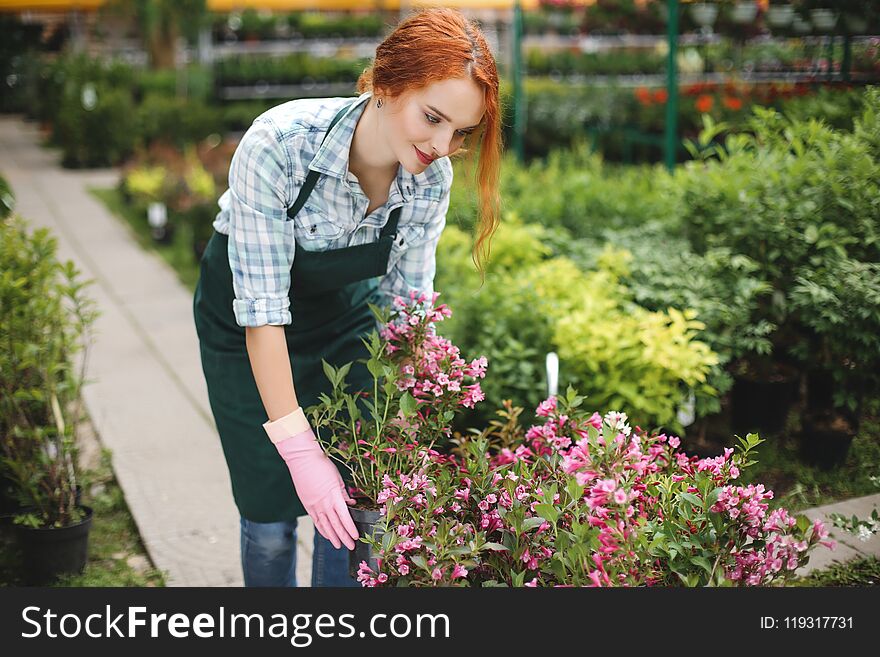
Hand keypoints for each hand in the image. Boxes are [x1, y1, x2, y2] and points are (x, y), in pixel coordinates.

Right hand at [264, 411, 358, 549]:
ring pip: (325, 525)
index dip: (350, 529)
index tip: (356, 537)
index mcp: (333, 495)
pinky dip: (322, 529)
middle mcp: (323, 503)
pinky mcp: (307, 504)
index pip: (344, 517)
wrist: (302, 459)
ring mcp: (314, 505)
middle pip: (335, 525)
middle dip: (344, 537)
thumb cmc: (322, 465)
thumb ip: (344, 494)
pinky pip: (316, 520)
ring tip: (339, 546)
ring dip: (333, 537)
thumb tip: (350, 505)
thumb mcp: (337, 478)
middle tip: (351, 546)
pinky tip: (327, 535)